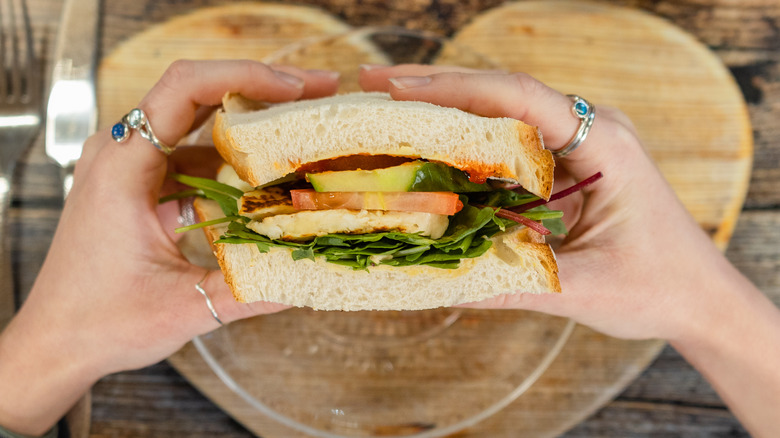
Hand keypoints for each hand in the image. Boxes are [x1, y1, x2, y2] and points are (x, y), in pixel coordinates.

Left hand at [0, 60, 338, 434]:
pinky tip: (266, 176)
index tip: (295, 88)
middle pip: (197, 93)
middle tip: (317, 95)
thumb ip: (249, 291)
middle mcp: (121, 153)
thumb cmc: (101, 322)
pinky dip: (231, 160)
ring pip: (198, 123)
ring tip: (301, 132)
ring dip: (250, 126)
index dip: (245, 77)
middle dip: (261, 90)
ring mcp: (130, 165)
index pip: (184, 89)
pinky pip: (192, 154)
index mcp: (123, 169)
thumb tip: (309, 271)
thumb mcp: (183, 308)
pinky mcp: (140, 183)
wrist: (58, 341)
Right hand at [359, 65, 741, 340]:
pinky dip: (466, 141)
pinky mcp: (566, 164)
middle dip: (435, 87)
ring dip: (446, 110)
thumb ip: (509, 282)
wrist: (700, 299)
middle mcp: (589, 130)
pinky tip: (428, 147)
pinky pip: (510, 143)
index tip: (395, 88)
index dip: (452, 88)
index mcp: (602, 143)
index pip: (517, 97)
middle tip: (372, 87)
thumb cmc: (657, 288)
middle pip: (502, 94)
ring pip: (502, 114)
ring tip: (387, 110)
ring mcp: (578, 143)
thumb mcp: (581, 288)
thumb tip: (435, 283)